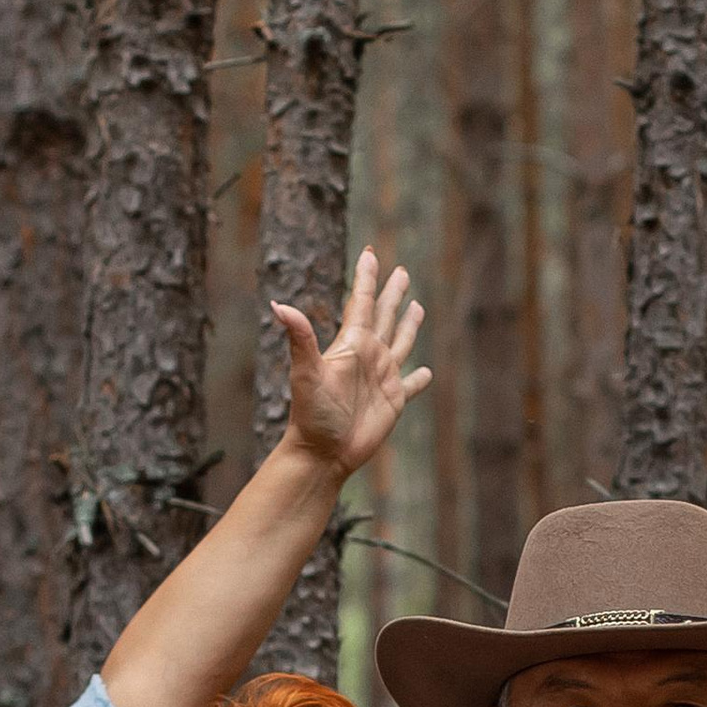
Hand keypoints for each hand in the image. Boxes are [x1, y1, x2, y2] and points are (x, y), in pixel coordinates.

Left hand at [275, 245, 431, 482]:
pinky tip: (427, 373)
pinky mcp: (393, 402)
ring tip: (417, 306)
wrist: (322, 453)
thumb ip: (300, 338)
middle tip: (401, 271)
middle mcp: (368, 356)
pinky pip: (410, 386)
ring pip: (400, 343)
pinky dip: (419, 379)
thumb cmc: (312, 415)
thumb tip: (279, 306)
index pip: (361, 302)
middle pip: (384, 316)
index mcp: (351, 344)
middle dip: (392, 293)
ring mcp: (382, 378)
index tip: (370, 254)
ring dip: (408, 325)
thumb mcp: (306, 373)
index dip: (367, 278)